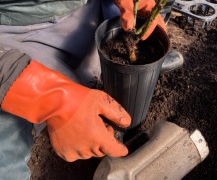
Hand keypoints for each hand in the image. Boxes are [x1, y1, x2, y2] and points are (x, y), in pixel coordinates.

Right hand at [2, 60, 130, 160]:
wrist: (53, 101)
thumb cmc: (75, 99)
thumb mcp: (101, 100)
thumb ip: (116, 113)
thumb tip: (126, 121)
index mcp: (97, 136)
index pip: (114, 150)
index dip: (120, 149)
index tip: (123, 149)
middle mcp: (85, 147)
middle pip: (101, 150)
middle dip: (104, 140)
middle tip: (100, 125)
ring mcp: (73, 151)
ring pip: (88, 153)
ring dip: (91, 144)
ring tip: (86, 127)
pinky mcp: (62, 151)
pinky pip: (75, 154)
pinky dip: (78, 147)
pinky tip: (76, 134)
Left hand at [106, 0, 166, 39]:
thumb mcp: (125, 4)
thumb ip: (127, 15)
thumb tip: (128, 28)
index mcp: (150, 5)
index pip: (153, 20)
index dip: (148, 30)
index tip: (142, 38)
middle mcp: (152, 8)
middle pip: (159, 22)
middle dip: (159, 31)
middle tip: (158, 42)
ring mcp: (149, 11)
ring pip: (156, 22)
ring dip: (155, 30)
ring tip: (155, 41)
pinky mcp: (145, 13)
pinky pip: (150, 22)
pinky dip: (149, 28)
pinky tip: (146, 34)